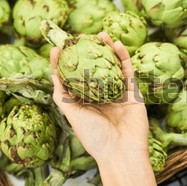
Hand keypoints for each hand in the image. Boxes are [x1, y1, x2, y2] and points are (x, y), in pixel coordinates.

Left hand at [49, 33, 148, 163]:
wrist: (122, 151)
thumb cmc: (95, 137)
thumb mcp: (73, 115)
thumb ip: (62, 96)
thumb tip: (53, 75)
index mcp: (85, 103)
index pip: (73, 78)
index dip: (65, 63)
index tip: (57, 47)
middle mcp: (101, 96)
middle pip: (94, 68)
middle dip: (89, 52)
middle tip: (82, 36)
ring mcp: (118, 93)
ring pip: (112, 67)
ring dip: (107, 50)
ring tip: (101, 34)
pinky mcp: (133, 93)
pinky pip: (127, 72)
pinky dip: (123, 57)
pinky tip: (117, 44)